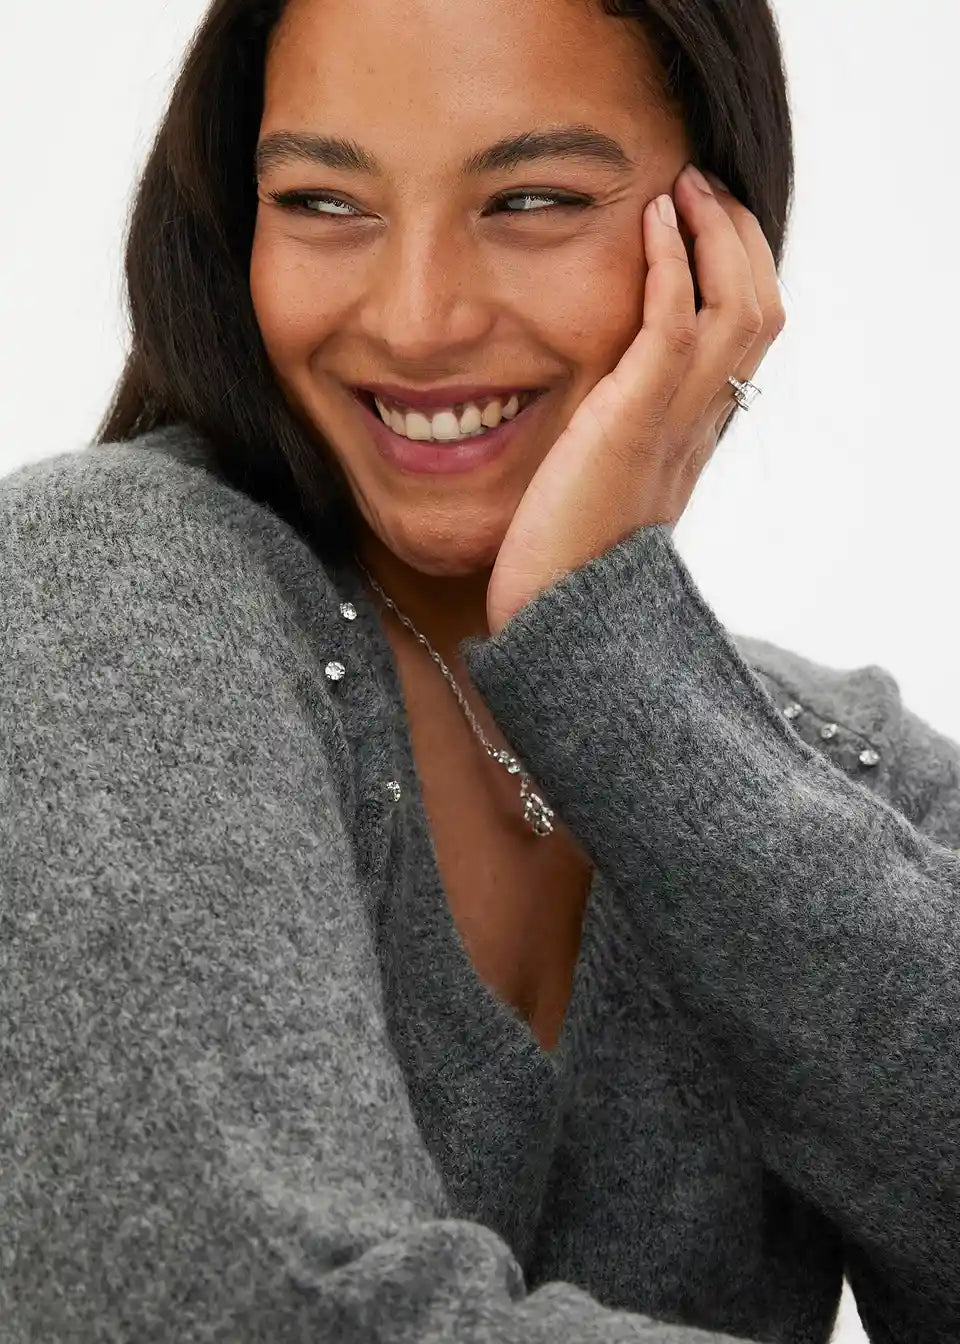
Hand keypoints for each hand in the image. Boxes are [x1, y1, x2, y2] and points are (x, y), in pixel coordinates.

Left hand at [485, 162, 785, 634]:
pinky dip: (672, 261)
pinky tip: (652, 220)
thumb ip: (612, 444)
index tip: (702, 228)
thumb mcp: (601, 488)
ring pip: (739, 307)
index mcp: (694, 437)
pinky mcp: (632, 418)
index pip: (746, 340)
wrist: (557, 616)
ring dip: (716, 234)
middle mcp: (700, 424)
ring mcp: (674, 421)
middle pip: (762, 311)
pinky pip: (676, 322)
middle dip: (739, 239)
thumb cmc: (563, 564)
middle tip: (701, 188)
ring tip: (684, 187)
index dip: (738, 274)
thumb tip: (587, 414)